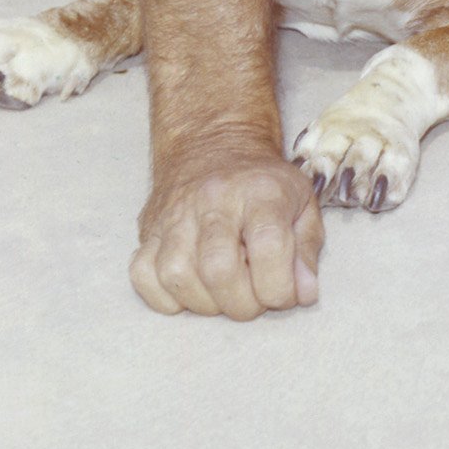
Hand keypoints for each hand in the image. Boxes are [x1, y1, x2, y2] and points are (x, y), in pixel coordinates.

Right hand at [131, 132, 323, 317]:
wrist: (213, 144)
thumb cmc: (263, 184)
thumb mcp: (302, 202)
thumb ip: (306, 249)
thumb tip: (303, 294)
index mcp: (261, 192)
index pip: (269, 246)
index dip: (279, 286)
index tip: (284, 295)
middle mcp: (213, 200)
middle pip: (218, 269)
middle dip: (241, 304)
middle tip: (253, 300)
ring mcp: (175, 215)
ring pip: (177, 276)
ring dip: (205, 303)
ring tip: (224, 294)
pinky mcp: (148, 230)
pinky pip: (142, 276)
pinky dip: (165, 297)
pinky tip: (192, 288)